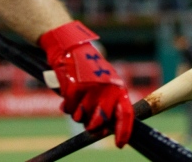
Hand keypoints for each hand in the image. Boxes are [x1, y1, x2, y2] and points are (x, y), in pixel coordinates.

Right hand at [39, 21, 133, 146]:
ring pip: (81, 117)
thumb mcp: (105, 81)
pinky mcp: (75, 88)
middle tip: (87, 122)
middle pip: (100, 121)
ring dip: (76, 113)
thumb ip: (108, 102)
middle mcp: (107, 88)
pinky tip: (67, 93)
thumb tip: (105, 128)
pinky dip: (66, 105)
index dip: (123, 131)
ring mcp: (91, 89)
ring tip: (76, 99)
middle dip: (92, 125)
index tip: (119, 144)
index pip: (125, 113)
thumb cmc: (88, 68)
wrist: (71, 47)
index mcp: (118, 87)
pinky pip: (69, 108)